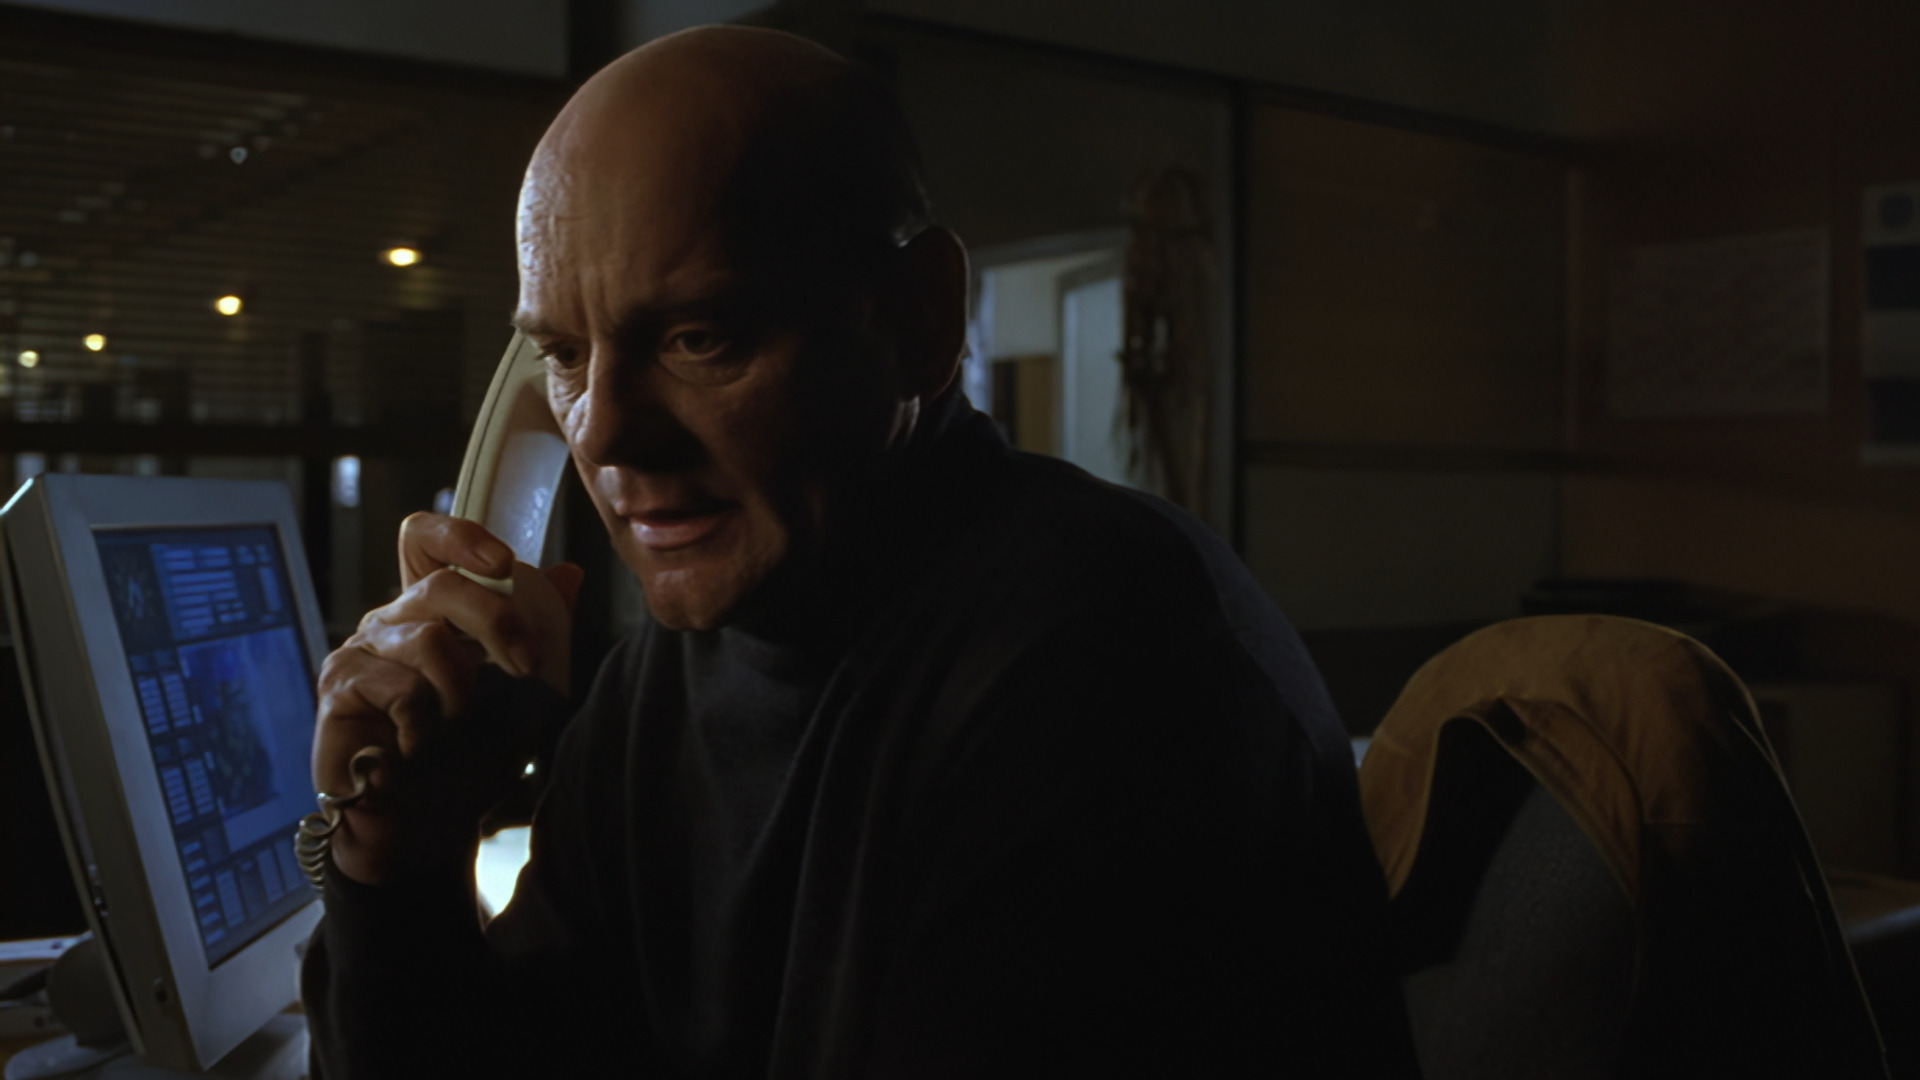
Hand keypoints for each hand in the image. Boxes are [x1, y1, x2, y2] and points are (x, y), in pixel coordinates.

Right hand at [311, 512, 582, 885]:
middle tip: (526, 669)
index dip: (461, 537)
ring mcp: (360, 651)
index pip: (426, 539)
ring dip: (463, 688)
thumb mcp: (523, 693)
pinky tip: (421, 745)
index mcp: (431, 611)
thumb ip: (543, 633)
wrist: (428, 825)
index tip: (504, 563)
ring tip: (461, 723)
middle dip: (497, 623)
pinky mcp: (337, 688)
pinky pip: (397, 686)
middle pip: (441, 584)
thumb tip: (570, 574)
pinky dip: (425, 721)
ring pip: (427, 639)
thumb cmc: (468, 756)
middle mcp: (391, 621)